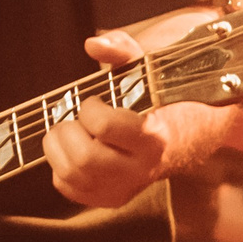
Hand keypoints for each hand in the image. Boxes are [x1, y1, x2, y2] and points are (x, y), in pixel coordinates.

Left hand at [45, 7, 242, 209]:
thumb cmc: (159, 98)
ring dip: (57, 148)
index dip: (90, 109)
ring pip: (70, 175)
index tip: (95, 101)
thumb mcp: (148, 69)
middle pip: (84, 159)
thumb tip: (94, 44)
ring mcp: (125, 188)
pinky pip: (68, 188)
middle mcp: (141, 169)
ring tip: (71, 131)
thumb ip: (122, 50)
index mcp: (153, 136)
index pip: (105, 127)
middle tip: (75, 119)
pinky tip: (75, 149)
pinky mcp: (111, 198)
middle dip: (67, 132)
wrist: (185, 138)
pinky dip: (60, 167)